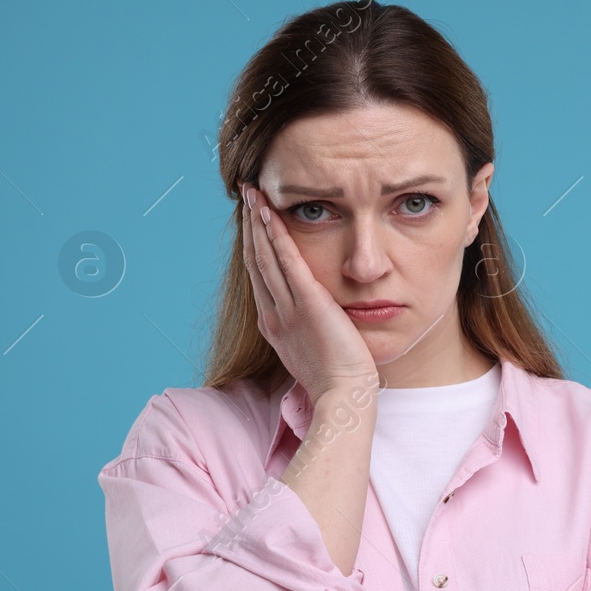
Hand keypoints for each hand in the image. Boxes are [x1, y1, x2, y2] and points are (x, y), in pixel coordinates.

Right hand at [240, 182, 377, 402]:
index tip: (252, 219)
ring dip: (258, 222)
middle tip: (246, 194)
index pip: (259, 275)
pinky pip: (288, 263)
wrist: (343, 397)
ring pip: (266, 257)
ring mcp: (287, 309)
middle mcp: (274, 314)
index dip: (253, 244)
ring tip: (253, 193)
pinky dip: (277, 237)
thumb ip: (308, 328)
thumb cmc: (337, 381)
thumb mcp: (314, 350)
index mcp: (274, 324)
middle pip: (256, 260)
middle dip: (250, 225)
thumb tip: (314, 315)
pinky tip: (270, 215)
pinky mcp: (308, 305)